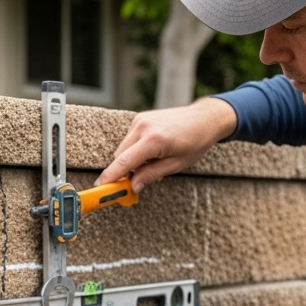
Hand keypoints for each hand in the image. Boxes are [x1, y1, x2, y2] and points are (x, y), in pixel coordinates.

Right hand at [97, 97, 237, 192]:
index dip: (110, 176)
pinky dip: (135, 149)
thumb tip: (133, 186)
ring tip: (153, 160)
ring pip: (123, 148)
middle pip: (120, 156)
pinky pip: (130, 139)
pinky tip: (153, 150)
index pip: (124, 161)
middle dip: (125, 170)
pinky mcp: (140, 118)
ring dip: (131, 159)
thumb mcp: (176, 164)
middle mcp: (143, 127)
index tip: (100, 187)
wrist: (204, 118)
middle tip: (137, 181)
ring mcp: (140, 120)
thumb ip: (151, 175)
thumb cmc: (195, 141)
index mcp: (153, 140)